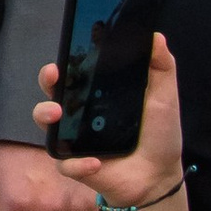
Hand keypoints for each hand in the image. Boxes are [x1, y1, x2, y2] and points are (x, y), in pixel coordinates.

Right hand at [35, 33, 186, 210]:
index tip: (68, 52)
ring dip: (45, 115)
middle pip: (53, 92)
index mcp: (98, 95)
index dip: (67, 61)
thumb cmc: (159, 134)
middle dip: (48, 81)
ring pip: (46, 124)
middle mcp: (81, 114)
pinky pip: (65, 163)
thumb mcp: (164, 97)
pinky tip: (96, 162)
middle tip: (54, 75)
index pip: (76, 72)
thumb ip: (161, 66)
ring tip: (57, 113)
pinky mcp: (77, 165)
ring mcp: (75, 139)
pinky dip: (78, 163)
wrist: (161, 175)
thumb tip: (156, 36)